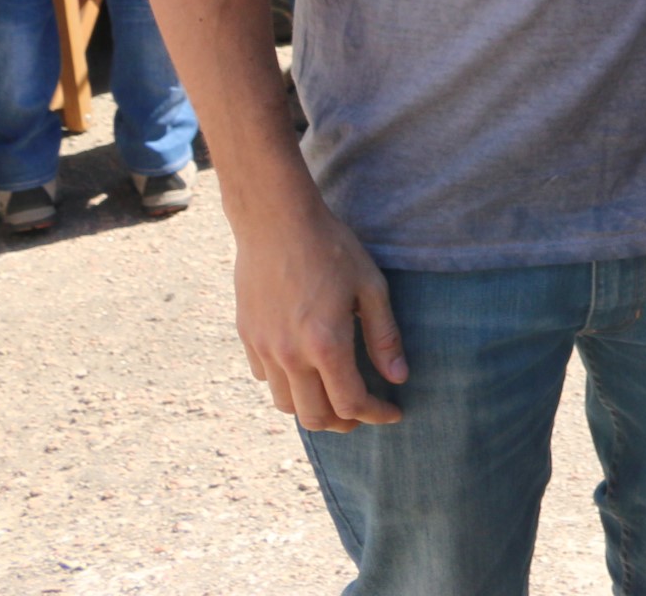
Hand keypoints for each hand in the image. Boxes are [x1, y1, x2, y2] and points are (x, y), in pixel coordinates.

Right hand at [233, 192, 406, 429]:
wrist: (276, 221)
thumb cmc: (331, 248)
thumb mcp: (371, 287)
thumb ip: (384, 336)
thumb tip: (398, 378)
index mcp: (325, 344)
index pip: (351, 403)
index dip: (376, 414)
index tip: (393, 413)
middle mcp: (290, 355)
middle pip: (314, 416)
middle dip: (344, 423)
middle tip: (364, 413)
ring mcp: (263, 348)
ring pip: (285, 404)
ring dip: (313, 410)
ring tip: (335, 398)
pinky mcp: (246, 337)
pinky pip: (265, 378)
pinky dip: (287, 386)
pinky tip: (305, 370)